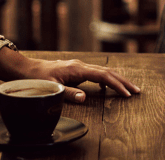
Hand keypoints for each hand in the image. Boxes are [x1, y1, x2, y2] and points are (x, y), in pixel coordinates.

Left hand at [13, 57, 140, 102]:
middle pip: (108, 72)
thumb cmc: (38, 79)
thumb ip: (68, 93)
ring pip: (104, 72)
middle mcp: (81, 66)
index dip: (116, 85)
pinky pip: (97, 73)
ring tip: (129, 89)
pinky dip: (107, 79)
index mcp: (77, 69)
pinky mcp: (78, 70)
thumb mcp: (51, 88)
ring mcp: (80, 67)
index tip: (127, 93)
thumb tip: (85, 97)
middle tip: (137, 91)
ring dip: (117, 80)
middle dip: (123, 81)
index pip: (103, 76)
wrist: (27, 69)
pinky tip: (109, 87)